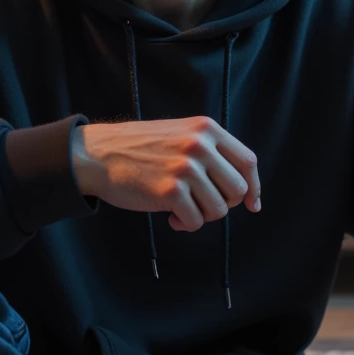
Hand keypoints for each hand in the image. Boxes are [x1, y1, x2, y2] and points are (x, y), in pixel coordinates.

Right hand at [71, 116, 260, 231]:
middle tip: (201, 203)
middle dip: (222, 204)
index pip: (247, 162)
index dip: (253, 187)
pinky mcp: (170, 192)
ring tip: (182, 208)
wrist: (99, 154)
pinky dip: (185, 224)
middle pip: (237, 190)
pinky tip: (170, 216)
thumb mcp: (181, 135)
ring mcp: (185, 169)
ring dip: (202, 216)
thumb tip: (247, 193)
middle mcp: (199, 146)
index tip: (252, 204)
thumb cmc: (141, 149)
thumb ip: (212, 153)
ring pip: (218, 210)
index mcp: (206, 129)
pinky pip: (196, 221)